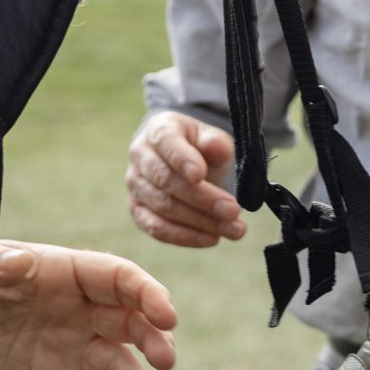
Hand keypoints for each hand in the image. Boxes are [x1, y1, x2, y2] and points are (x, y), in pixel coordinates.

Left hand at [0, 237, 178, 369]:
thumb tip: (23, 263)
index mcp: (59, 272)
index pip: (115, 277)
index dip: (146, 293)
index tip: (167, 315)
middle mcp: (72, 308)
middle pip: (128, 320)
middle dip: (152, 337)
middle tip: (164, 360)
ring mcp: (65, 347)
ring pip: (113, 363)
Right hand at [126, 112, 246, 247]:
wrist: (180, 159)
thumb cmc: (198, 147)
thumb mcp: (210, 137)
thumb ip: (215, 141)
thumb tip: (216, 148)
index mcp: (159, 131)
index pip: (167, 143)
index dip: (182, 160)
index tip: (201, 175)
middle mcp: (140, 157)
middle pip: (166, 180)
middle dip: (202, 198)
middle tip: (233, 210)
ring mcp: (136, 186)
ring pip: (163, 208)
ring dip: (200, 222)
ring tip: (233, 229)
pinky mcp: (138, 211)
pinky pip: (157, 228)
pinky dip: (185, 237)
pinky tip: (211, 239)